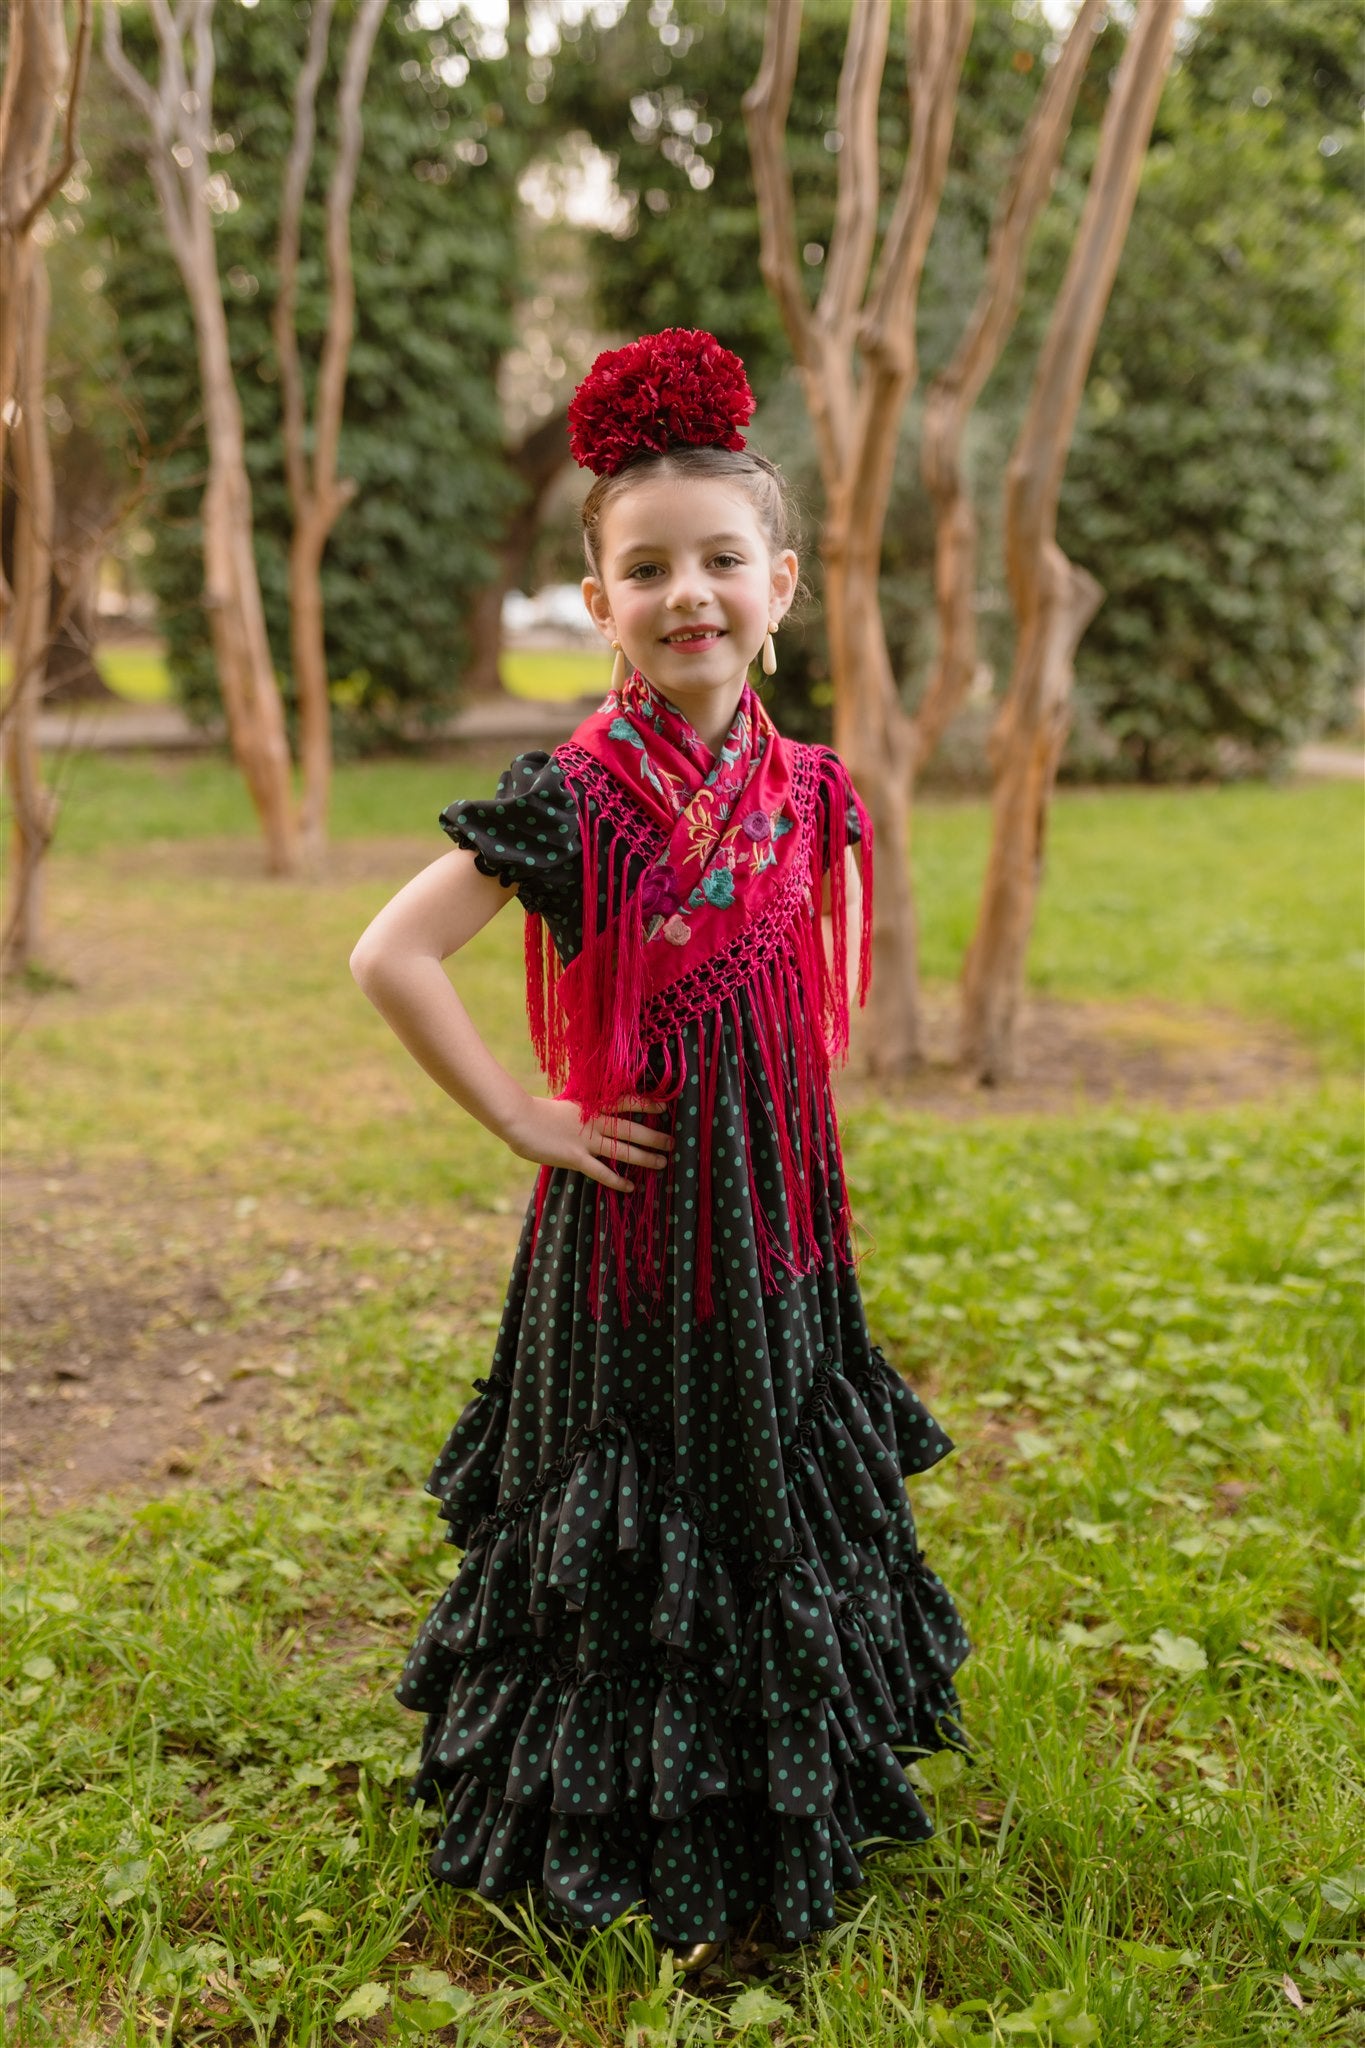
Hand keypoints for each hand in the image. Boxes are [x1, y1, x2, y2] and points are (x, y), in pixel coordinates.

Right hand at [502, 1094, 672, 1192]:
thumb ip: (581, 1111)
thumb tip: (590, 1113)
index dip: (646, 1104)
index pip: (625, 1102)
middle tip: (672, 1141)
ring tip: (662, 1163)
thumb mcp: (565, 1106)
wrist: (518, 1118)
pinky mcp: (576, 1157)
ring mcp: (586, 1140)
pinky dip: (617, 1180)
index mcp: (591, 1106)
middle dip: (654, 1136)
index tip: (664, 1106)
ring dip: (644, 1157)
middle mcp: (594, 1122)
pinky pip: (601, 1171)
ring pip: (622, 1149)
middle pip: (631, 1129)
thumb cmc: (537, 1112)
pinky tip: (630, 1186)